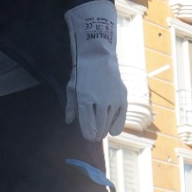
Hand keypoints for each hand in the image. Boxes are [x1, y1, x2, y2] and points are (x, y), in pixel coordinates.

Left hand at [64, 0, 127, 140]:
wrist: (98, 56)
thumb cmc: (82, 73)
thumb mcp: (71, 89)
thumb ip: (71, 107)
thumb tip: (69, 121)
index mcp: (85, 101)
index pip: (88, 127)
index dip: (88, 135)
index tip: (88, 136)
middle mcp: (100, 102)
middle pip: (100, 128)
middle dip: (96, 134)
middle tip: (95, 135)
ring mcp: (113, 100)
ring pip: (110, 124)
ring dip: (105, 129)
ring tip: (102, 129)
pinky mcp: (122, 97)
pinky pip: (122, 117)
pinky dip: (117, 125)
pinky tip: (113, 130)